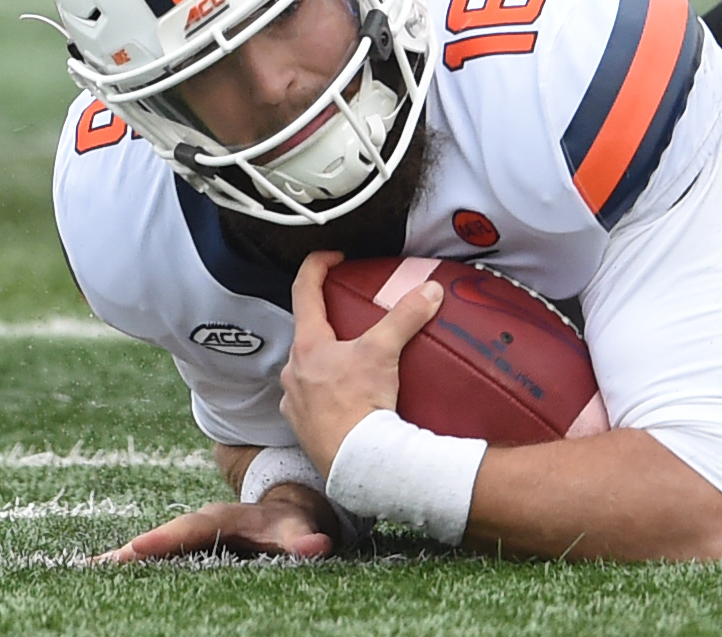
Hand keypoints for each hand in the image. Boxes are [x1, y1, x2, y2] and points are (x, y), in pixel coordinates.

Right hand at [95, 490, 345, 562]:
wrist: (286, 508)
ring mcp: (191, 538)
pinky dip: (131, 563)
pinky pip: (158, 556)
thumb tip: (317, 546)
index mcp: (222, 521)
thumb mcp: (298, 529)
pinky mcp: (187, 549)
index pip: (190, 531)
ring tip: (89, 569)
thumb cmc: (290, 523)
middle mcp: (199, 527)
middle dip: (131, 551)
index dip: (165, 540)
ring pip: (153, 548)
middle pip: (160, 540)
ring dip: (123, 559)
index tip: (137, 548)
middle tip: (98, 564)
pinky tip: (101, 574)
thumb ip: (304, 538)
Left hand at [281, 249, 441, 470]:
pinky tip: (347, 400)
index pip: (304, 289)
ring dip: (327, 363)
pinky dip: (327, 395)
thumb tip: (429, 290)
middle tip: (352, 319)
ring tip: (353, 365)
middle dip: (328, 323)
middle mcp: (292, 371)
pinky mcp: (302, 427)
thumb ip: (406, 316)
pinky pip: (311, 401)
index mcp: (307, 345)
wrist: (357, 463)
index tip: (335, 258)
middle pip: (307, 333)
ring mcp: (294, 401)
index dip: (317, 266)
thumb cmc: (360, 405)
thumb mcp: (384, 353)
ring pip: (307, 369)